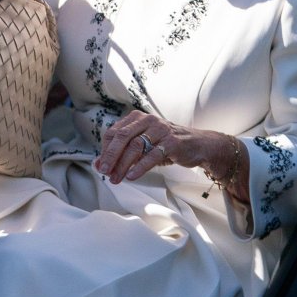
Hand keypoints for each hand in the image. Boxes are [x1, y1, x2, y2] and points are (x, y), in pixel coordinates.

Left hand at [94, 110, 242, 189]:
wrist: (198, 145)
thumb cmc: (166, 145)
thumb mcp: (143, 147)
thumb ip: (122, 153)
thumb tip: (98, 165)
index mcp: (137, 118)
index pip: (114, 131)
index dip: (105, 149)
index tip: (100, 166)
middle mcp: (148, 120)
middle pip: (122, 136)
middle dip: (110, 156)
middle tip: (103, 171)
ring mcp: (160, 129)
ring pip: (136, 146)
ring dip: (123, 164)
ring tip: (116, 178)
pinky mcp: (172, 142)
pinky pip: (152, 155)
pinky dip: (140, 167)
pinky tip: (132, 176)